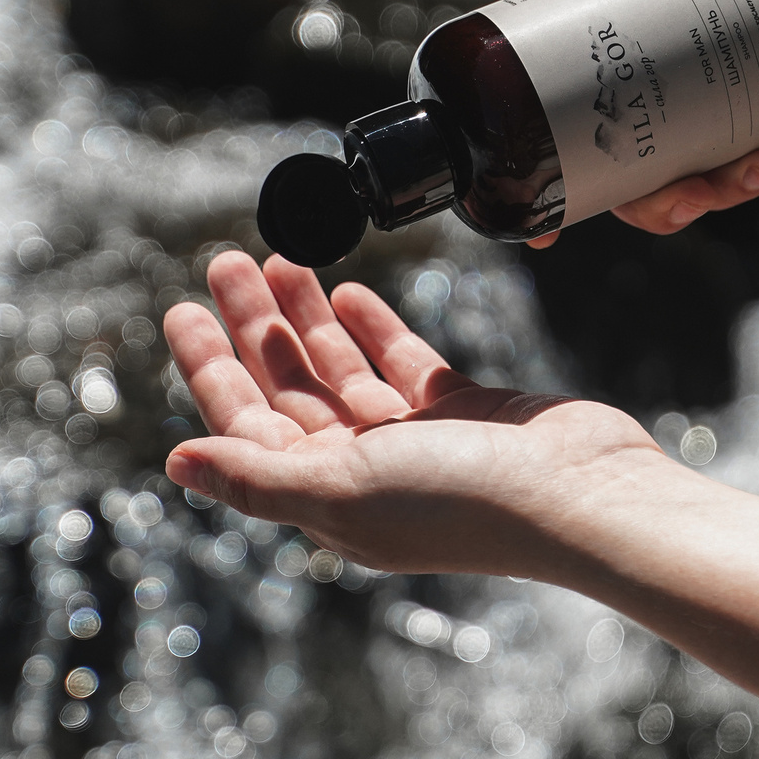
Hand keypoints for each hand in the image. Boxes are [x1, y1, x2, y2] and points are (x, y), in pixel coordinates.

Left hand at [160, 251, 665, 574]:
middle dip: (253, 327)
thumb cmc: (465, 501)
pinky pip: (402, 364)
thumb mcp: (344, 488)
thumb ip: (257, 475)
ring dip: (307, 318)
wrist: (582, 495)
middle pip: (287, 390)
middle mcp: (364, 473)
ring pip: (340, 370)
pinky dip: (374, 330)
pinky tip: (350, 293)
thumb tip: (176, 462)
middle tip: (226, 262)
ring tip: (281, 258)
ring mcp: (415, 443)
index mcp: (326, 498)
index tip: (183, 308)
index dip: (209, 367)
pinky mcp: (464, 414)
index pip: (245, 424)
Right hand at [525, 0, 758, 246]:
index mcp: (613, 43)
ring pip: (713, 178)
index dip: (554, 185)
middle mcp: (661, 83)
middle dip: (666, 205)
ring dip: (739, 188)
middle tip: (699, 192)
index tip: (542, 234)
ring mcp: (723, 98)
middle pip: (640, 177)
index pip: (566, 120)